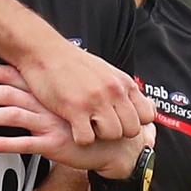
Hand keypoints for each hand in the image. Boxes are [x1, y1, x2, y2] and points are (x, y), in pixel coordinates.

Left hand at [0, 61, 154, 173]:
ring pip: (15, 115)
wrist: (113, 143)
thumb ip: (42, 89)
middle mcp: (47, 103)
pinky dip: (6, 143)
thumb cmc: (83, 120)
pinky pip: (26, 144)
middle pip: (8, 92)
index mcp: (46, 90)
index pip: (11, 74)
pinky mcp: (54, 145)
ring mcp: (50, 123)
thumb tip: (14, 77)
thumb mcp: (63, 99)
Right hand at [12, 38, 155, 144]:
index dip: (134, 122)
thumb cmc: (70, 62)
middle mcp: (113, 91)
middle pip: (131, 130)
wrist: (43, 51)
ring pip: (112, 135)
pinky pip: (87, 139)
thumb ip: (120, 88)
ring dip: (98, 135)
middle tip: (99, 125)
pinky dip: (79, 138)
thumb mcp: (105, 71)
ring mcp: (95, 100)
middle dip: (116, 132)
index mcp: (123, 83)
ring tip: (85, 124)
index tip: (120, 122)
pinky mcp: (74, 109)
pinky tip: (72, 127)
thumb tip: (134, 103)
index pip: (147, 115)